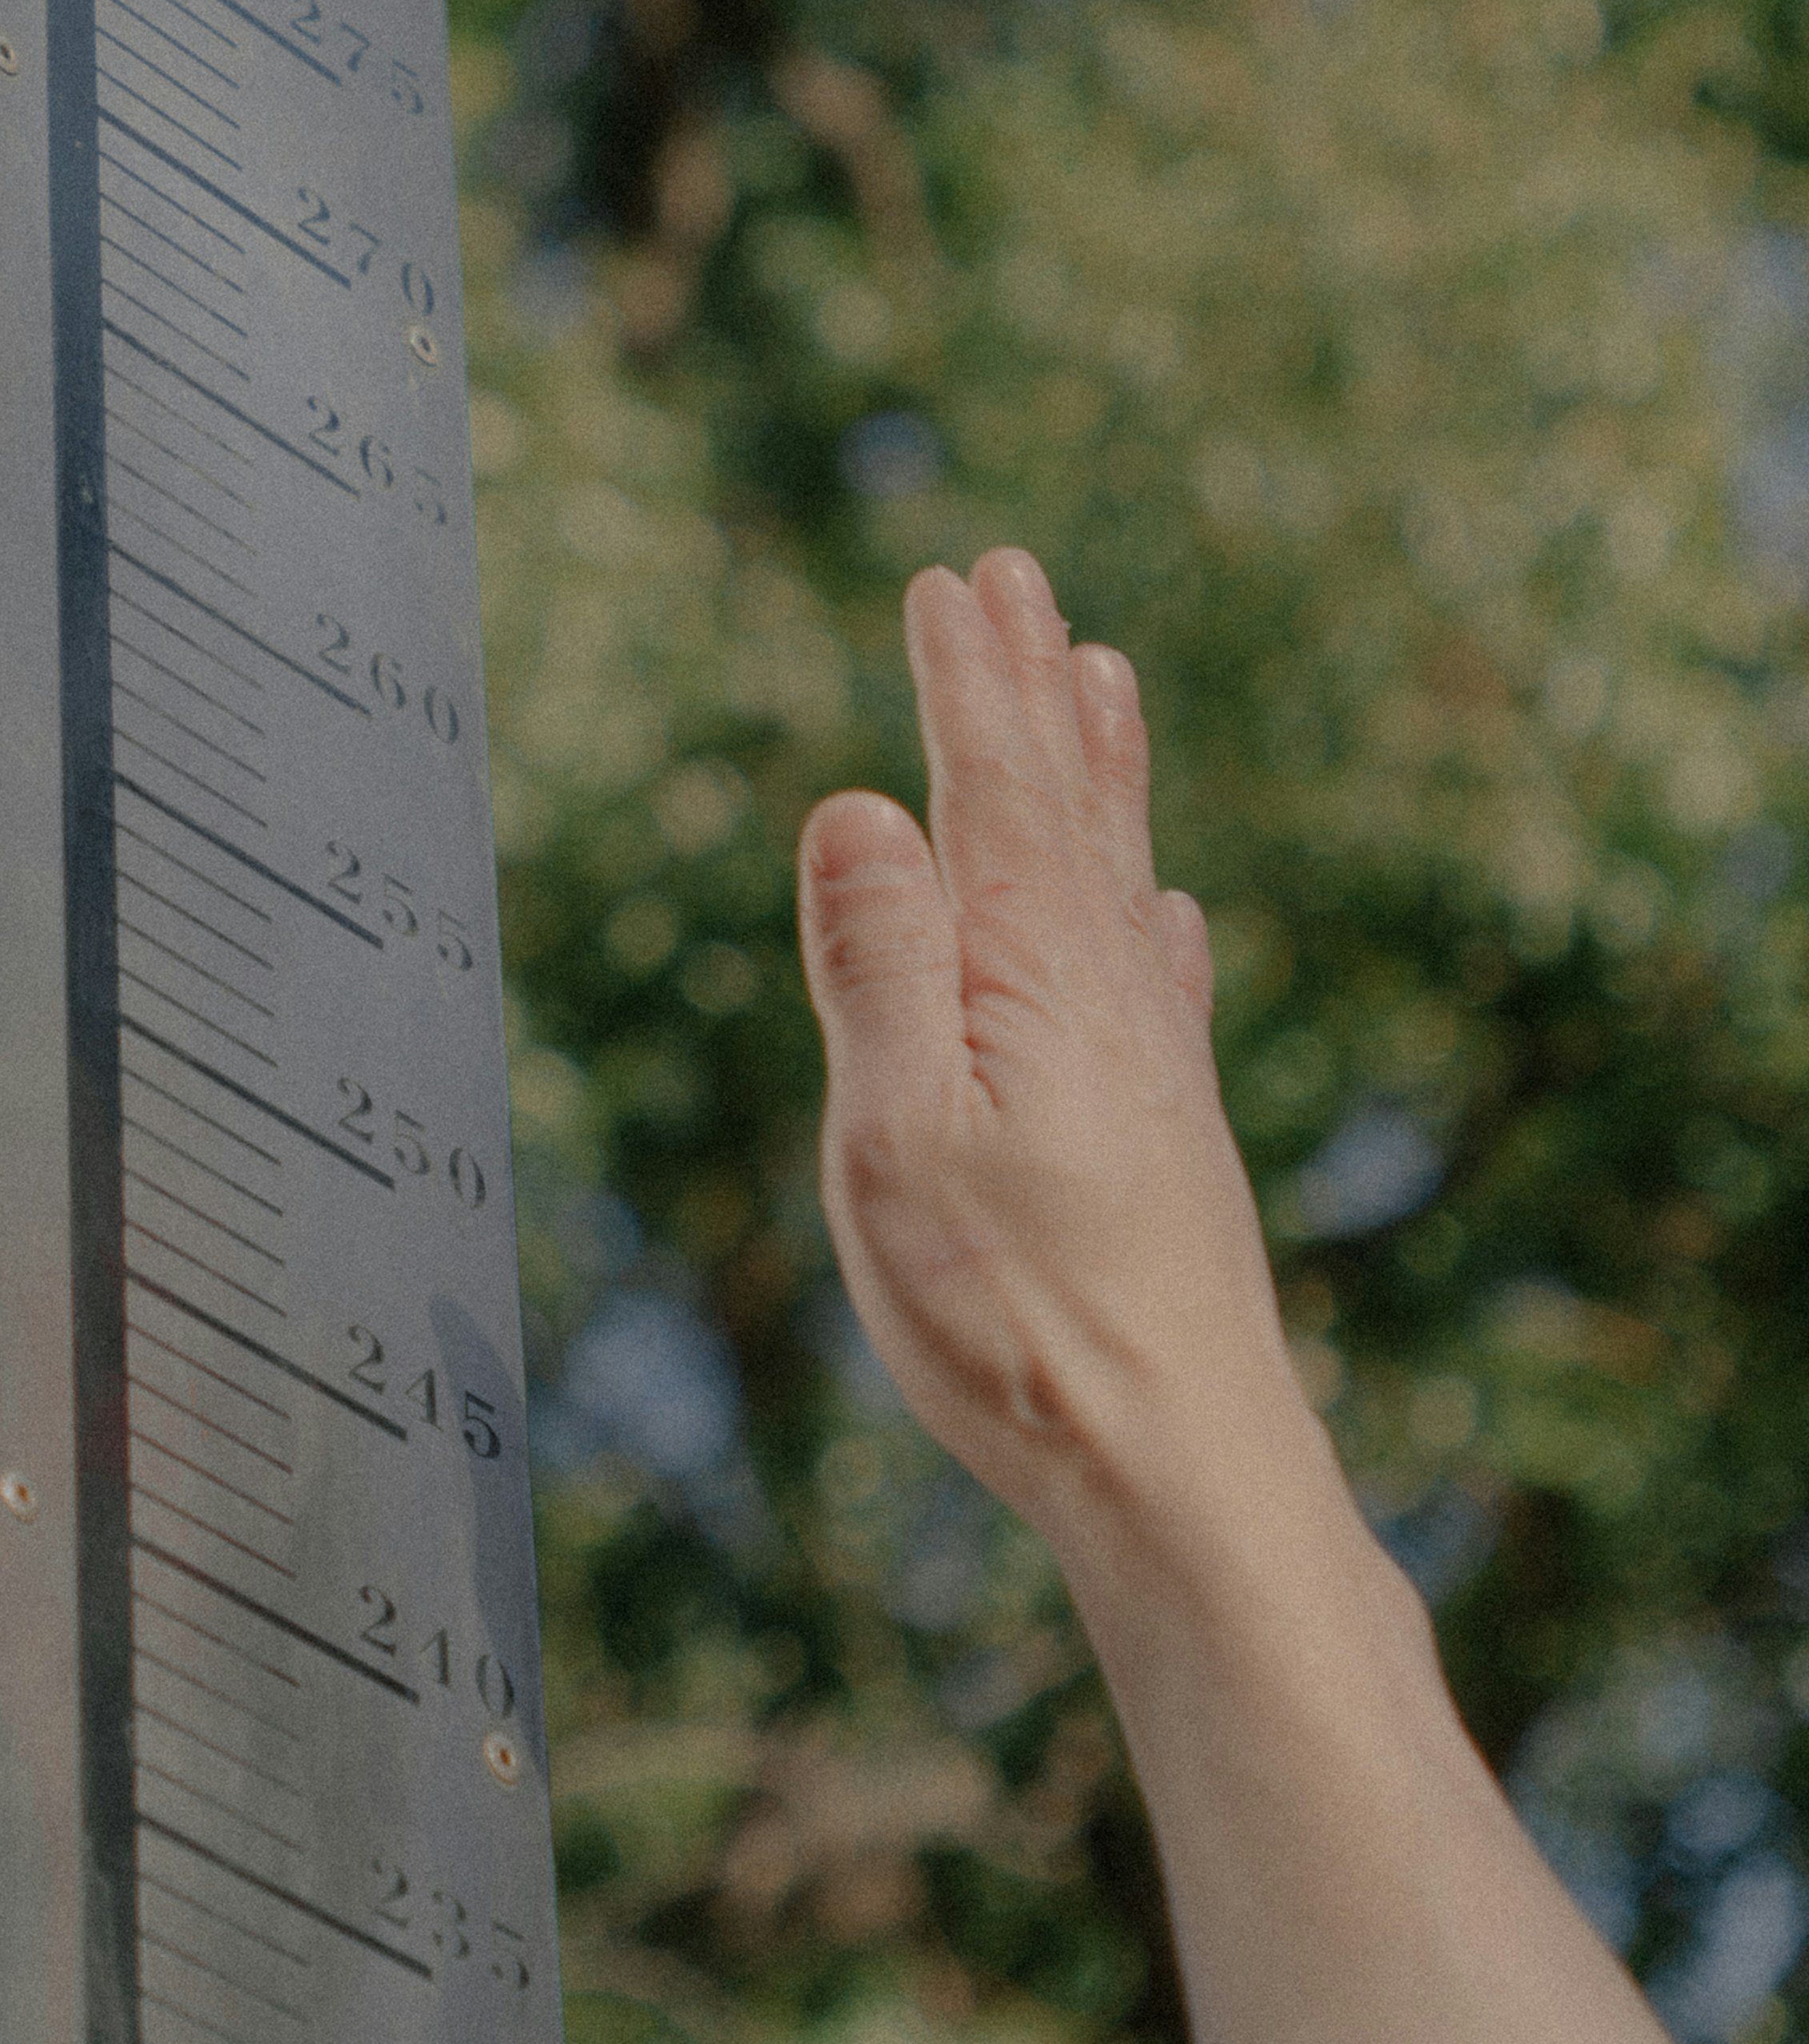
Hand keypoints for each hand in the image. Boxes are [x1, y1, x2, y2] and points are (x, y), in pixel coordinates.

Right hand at [795, 546, 1315, 1582]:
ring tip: (1102, 681)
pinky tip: (1164, 916)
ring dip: (1098, 774)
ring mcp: (1149, 1067)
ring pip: (1114, 876)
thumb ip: (877, 967)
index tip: (952, 582)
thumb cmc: (1021, 1319)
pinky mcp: (1171, 1138)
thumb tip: (860, 804)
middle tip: (1019, 580)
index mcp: (1024, 981)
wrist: (1183, 1462)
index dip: (966, 684)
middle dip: (1033, 691)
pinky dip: (1148, 918)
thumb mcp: (898, 1139)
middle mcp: (1102, 999)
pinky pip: (1159, 980)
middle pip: (1061, 809)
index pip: (988, 793)